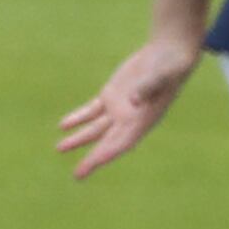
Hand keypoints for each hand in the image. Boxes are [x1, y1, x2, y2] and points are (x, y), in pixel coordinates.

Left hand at [57, 38, 199, 178]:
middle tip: (77, 175)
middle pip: (107, 143)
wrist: (168, 53)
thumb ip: (147, 86)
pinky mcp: (111, 95)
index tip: (93, 163)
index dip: (108, 154)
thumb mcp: (161, 75)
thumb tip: (134, 99)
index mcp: (143, 121)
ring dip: (78, 139)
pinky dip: (78, 118)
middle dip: (92, 159)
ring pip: (95, 129)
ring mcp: (119, 109)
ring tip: (59, 148)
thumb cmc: (169, 66)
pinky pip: (92, 111)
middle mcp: (129, 120)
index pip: (122, 143)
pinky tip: (63, 125)